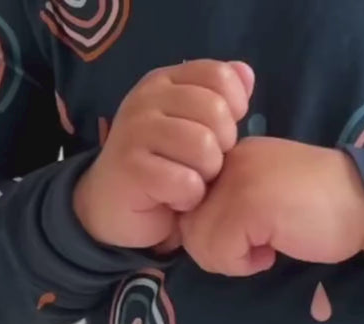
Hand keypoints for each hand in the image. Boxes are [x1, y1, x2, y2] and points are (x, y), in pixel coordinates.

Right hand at [73, 59, 254, 250]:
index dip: (233, 109)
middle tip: (201, 165)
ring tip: (188, 181)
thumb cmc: (165, 169)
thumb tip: (245, 73)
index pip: (219, 76)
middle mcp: (146, 98)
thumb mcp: (196, 128)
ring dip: (206, 175)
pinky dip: (189, 198)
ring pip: (204, 146)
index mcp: (165, 82)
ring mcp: (135, 130)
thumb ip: (220, 100)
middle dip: (222, 148)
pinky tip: (175, 199)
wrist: (118, 210)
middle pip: (216, 111)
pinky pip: (187, 182)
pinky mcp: (131, 168)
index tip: (219, 134)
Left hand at [178, 137, 363, 275]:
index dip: (211, 235)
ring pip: (197, 241)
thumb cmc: (325, 210)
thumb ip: (232, 207)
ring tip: (266, 249)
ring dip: (231, 260)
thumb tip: (197, 240)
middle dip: (218, 252)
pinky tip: (273, 252)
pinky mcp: (248, 205)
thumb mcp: (268, 200)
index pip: (188, 206)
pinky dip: (244, 263)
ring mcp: (236, 181)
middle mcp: (226, 161)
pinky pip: (220, 251)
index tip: (247, 238)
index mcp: (230, 158)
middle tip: (257, 248)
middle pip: (186, 225)